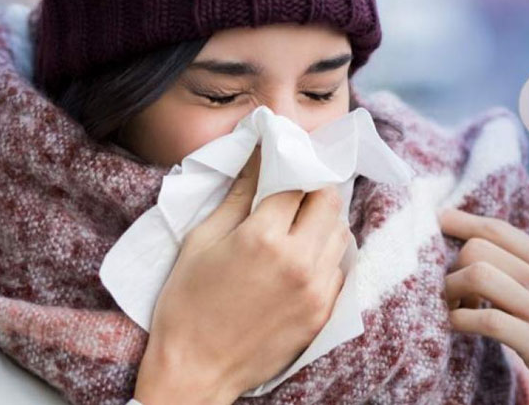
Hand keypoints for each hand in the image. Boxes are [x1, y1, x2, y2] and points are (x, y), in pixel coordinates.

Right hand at [134, 146, 349, 404]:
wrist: (196, 370)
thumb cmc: (187, 304)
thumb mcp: (201, 241)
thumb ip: (236, 197)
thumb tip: (257, 157)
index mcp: (263, 237)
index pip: (296, 182)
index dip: (289, 166)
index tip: (283, 160)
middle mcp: (299, 260)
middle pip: (329, 202)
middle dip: (313, 189)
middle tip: (293, 192)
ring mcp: (316, 289)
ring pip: (341, 234)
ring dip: (323, 221)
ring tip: (297, 225)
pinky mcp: (323, 313)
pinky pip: (339, 269)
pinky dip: (326, 255)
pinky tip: (301, 258)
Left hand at [437, 207, 528, 404]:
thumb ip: (528, 271)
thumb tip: (478, 248)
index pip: (497, 228)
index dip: (460, 222)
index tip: (437, 221)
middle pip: (477, 248)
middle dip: (451, 268)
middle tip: (450, 293)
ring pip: (477, 275)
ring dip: (450, 292)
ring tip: (452, 309)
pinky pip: (486, 320)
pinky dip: (459, 321)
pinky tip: (457, 327)